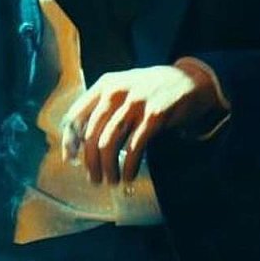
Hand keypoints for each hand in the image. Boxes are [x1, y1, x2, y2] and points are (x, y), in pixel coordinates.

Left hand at [60, 63, 223, 184]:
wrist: (189, 80)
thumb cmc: (150, 91)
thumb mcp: (123, 90)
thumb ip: (102, 108)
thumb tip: (79, 143)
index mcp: (104, 84)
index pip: (76, 115)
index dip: (70, 141)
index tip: (70, 160)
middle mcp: (117, 91)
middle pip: (91, 134)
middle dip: (91, 162)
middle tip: (95, 179)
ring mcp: (136, 102)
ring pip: (109, 143)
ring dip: (108, 168)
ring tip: (112, 181)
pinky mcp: (155, 115)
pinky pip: (135, 147)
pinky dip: (130, 166)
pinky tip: (129, 176)